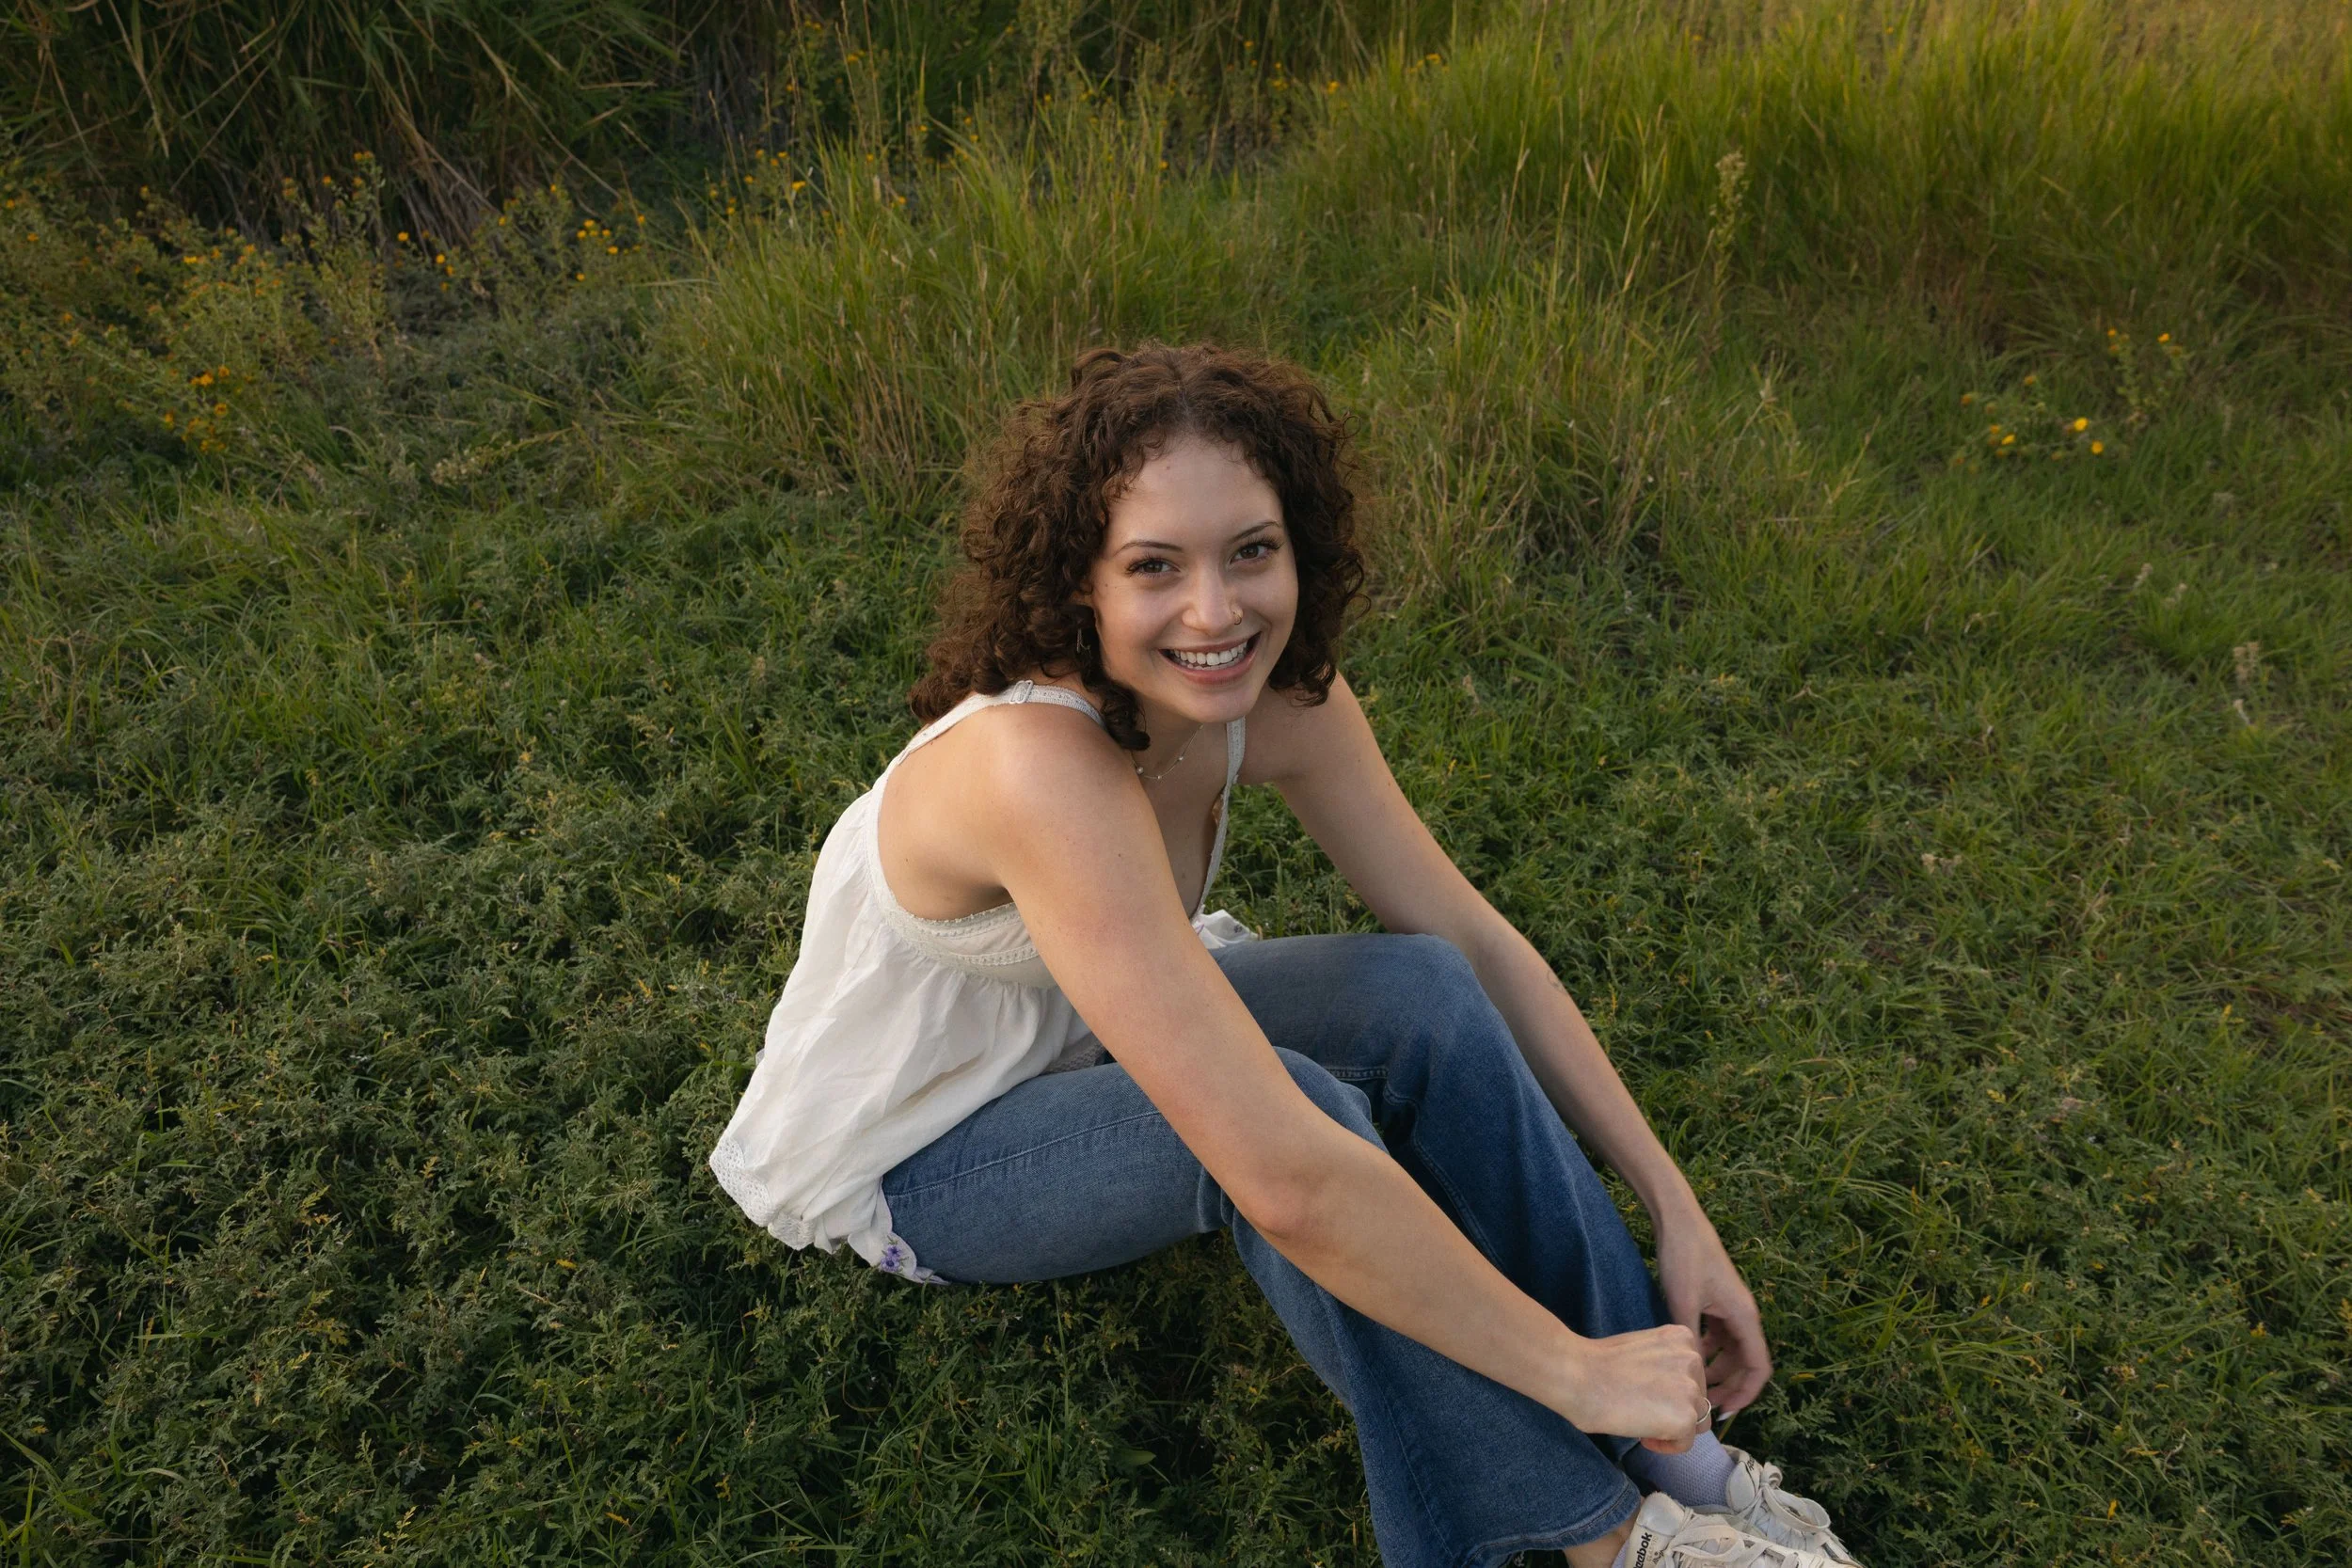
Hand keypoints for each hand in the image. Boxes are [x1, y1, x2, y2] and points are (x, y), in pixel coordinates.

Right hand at [1560, 1323, 1709, 1451]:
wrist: (1578, 1376)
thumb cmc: (1596, 1363)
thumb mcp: (1642, 1350)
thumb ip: (1664, 1364)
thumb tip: (1671, 1391)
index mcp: (1682, 1337)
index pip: (1692, 1374)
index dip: (1670, 1390)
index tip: (1646, 1394)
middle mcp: (1693, 1359)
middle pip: (1698, 1398)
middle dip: (1674, 1409)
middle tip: (1642, 1411)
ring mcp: (1692, 1389)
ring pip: (1696, 1422)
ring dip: (1671, 1427)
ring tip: (1642, 1423)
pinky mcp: (1685, 1417)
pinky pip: (1685, 1443)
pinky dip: (1665, 1445)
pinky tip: (1643, 1436)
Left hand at [1654, 1212, 1771, 1419]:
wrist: (1678, 1221)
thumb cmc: (1684, 1258)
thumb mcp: (1685, 1304)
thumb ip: (1692, 1341)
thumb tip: (1694, 1377)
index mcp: (1744, 1317)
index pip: (1758, 1367)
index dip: (1746, 1393)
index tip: (1725, 1412)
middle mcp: (1742, 1314)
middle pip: (1745, 1362)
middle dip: (1730, 1387)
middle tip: (1706, 1407)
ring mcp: (1729, 1307)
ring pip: (1731, 1350)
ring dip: (1717, 1370)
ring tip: (1695, 1387)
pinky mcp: (1715, 1301)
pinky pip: (1719, 1335)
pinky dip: (1708, 1350)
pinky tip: (1689, 1357)